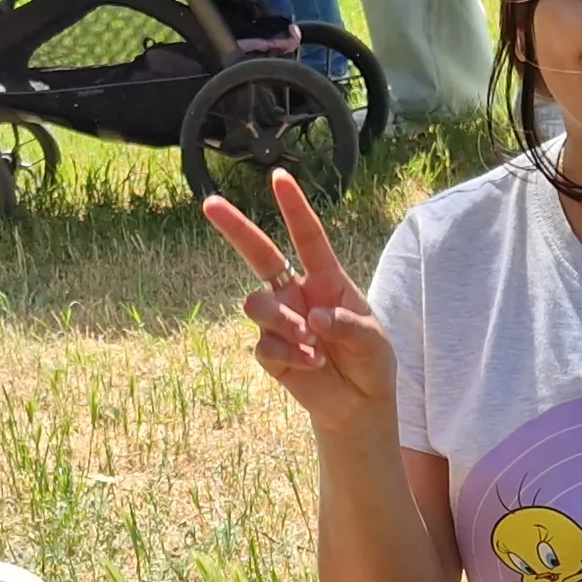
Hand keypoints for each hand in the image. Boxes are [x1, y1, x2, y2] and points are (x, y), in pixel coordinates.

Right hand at [204, 171, 395, 437]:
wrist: (358, 404)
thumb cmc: (369, 362)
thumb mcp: (372, 340)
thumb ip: (347, 325)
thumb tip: (312, 318)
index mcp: (325, 280)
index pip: (307, 237)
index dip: (293, 207)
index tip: (279, 177)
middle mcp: (296, 294)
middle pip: (259, 254)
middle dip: (234, 227)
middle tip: (209, 203)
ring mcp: (280, 321)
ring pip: (256, 304)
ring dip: (281, 321)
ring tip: (310, 343)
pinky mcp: (270, 352)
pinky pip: (265, 344)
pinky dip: (289, 353)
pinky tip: (311, 364)